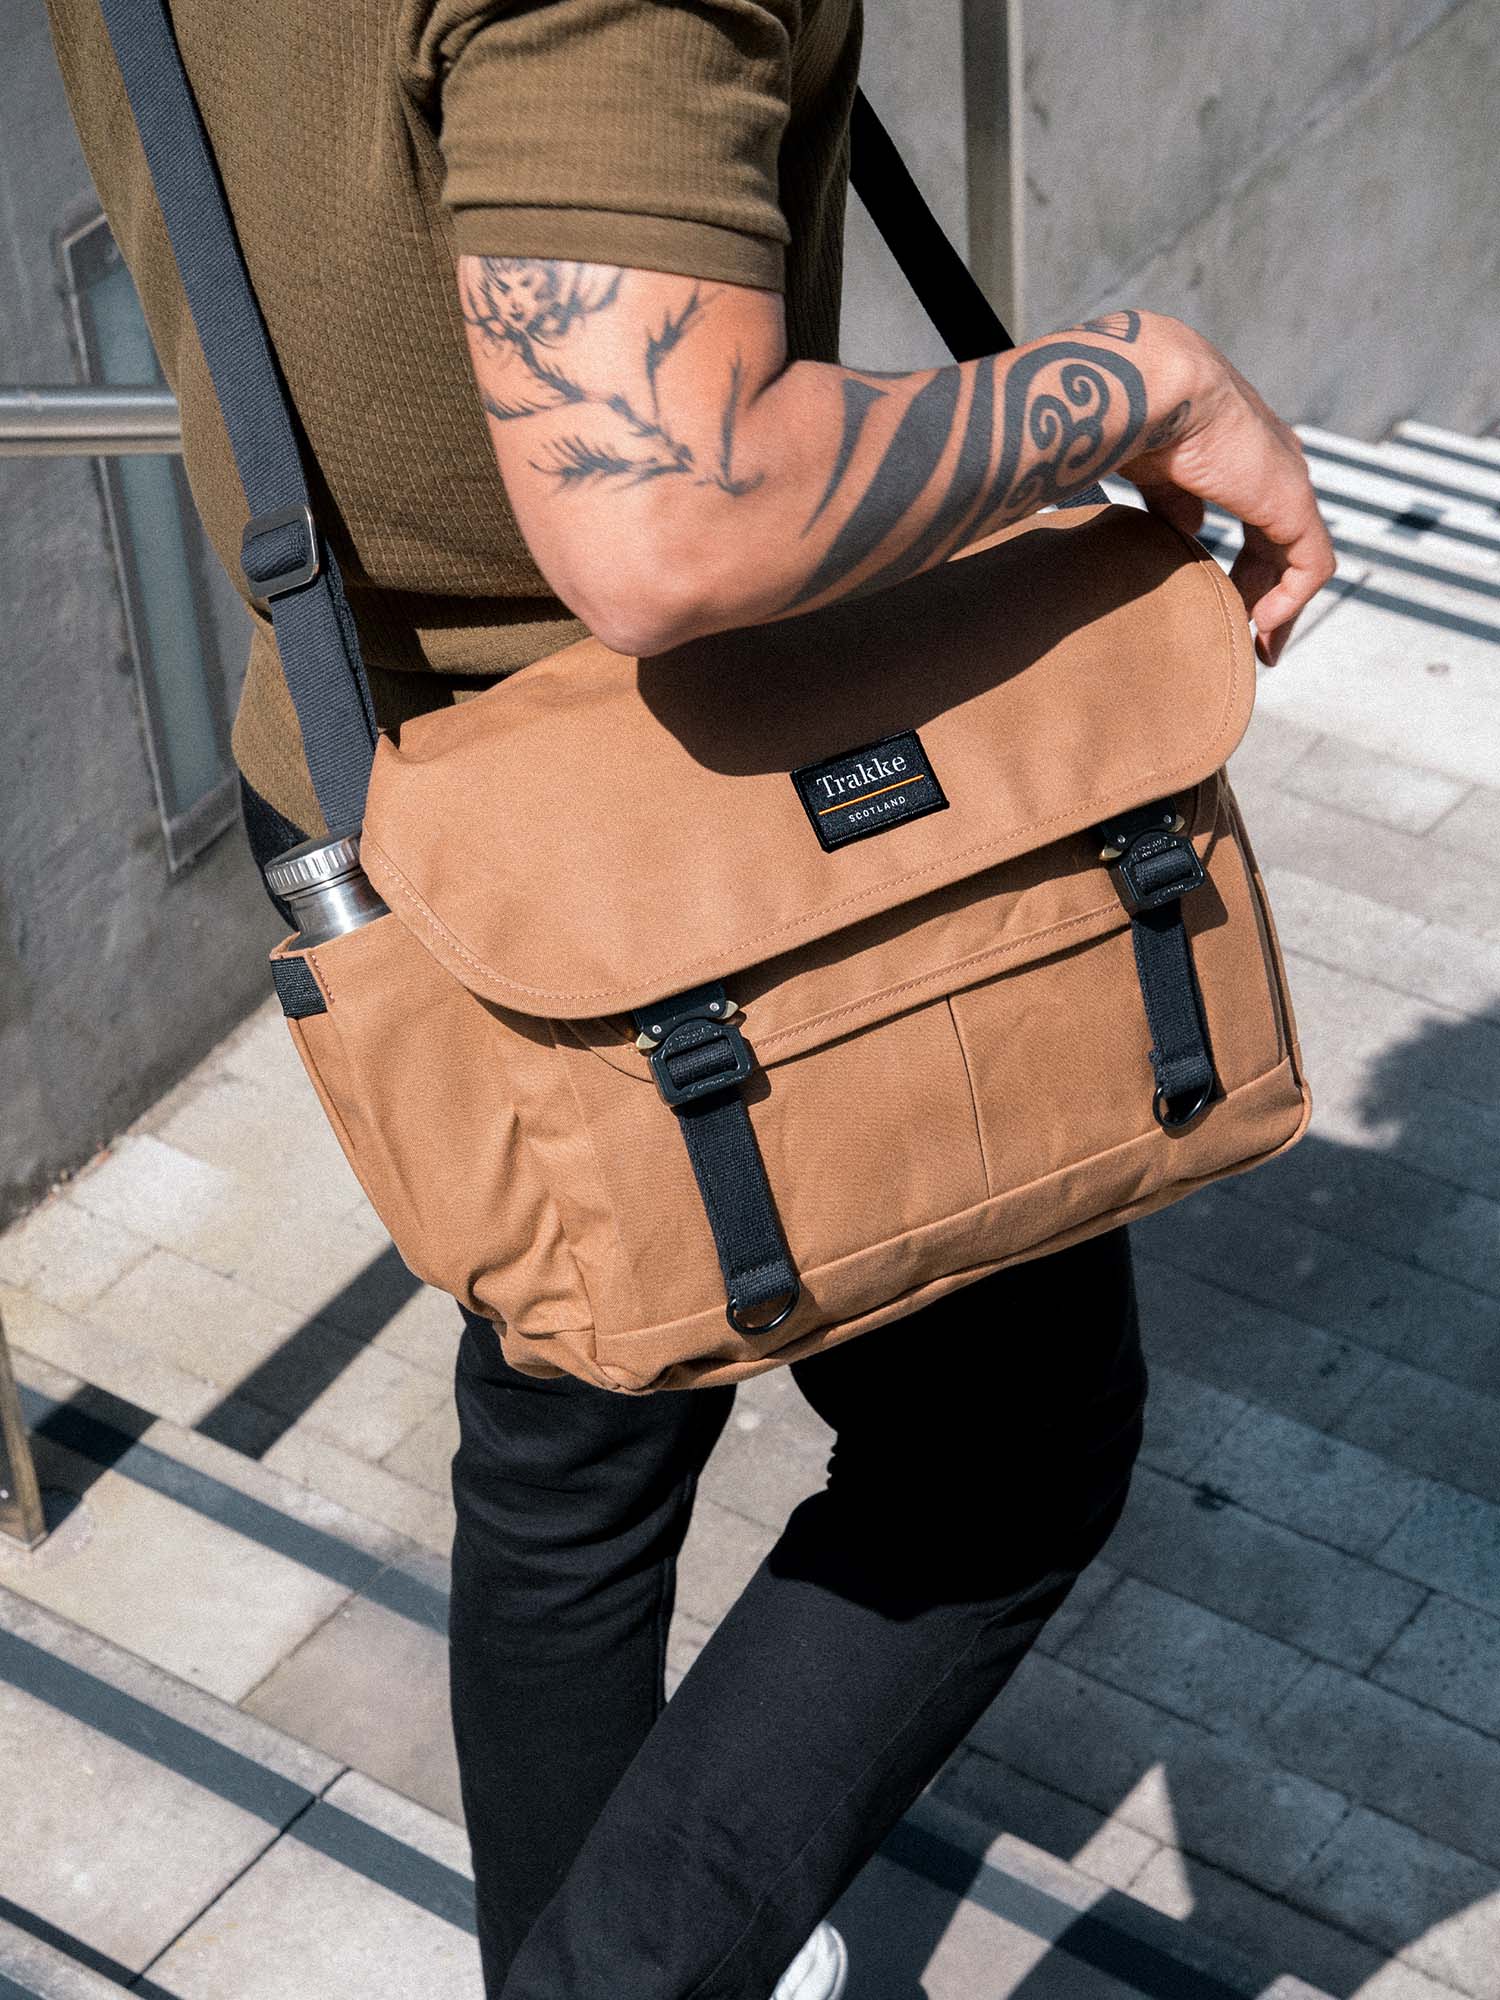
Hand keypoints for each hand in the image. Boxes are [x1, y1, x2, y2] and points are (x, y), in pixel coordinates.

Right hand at [1116, 327, 1335, 665]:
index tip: (1223, 606)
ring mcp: (1287, 482)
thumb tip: (1182, 533)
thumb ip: (1175, 503)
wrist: (1153, 388)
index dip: (1248, 567)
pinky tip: (1262, 626)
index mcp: (1242, 453)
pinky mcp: (1294, 501)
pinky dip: (1291, 601)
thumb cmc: (1138, 417)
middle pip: (1282, 544)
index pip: (1261, 520)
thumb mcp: (1158, 471)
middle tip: (1250, 641)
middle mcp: (1273, 465)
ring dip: (1282, 606)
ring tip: (1261, 646)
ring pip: (1301, 558)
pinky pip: (1311, 564)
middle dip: (1267, 594)